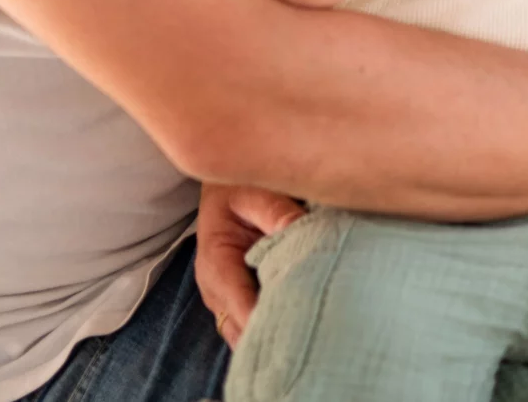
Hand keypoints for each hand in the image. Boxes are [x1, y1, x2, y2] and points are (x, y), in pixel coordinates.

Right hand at [194, 182, 301, 347]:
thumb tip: (303, 232)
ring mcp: (224, 299)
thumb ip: (279, 213)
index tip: (298, 331)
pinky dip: (271, 329)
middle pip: (242, 329)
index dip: (268, 322)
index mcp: (216, 263)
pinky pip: (250, 324)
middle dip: (273, 336)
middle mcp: (215, 290)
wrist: (224, 185)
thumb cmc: (239, 187)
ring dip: (272, 336)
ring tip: (307, 340)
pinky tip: (298, 331)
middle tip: (312, 340)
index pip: (242, 306)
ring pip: (244, 334)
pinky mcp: (236, 300)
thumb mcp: (256, 192)